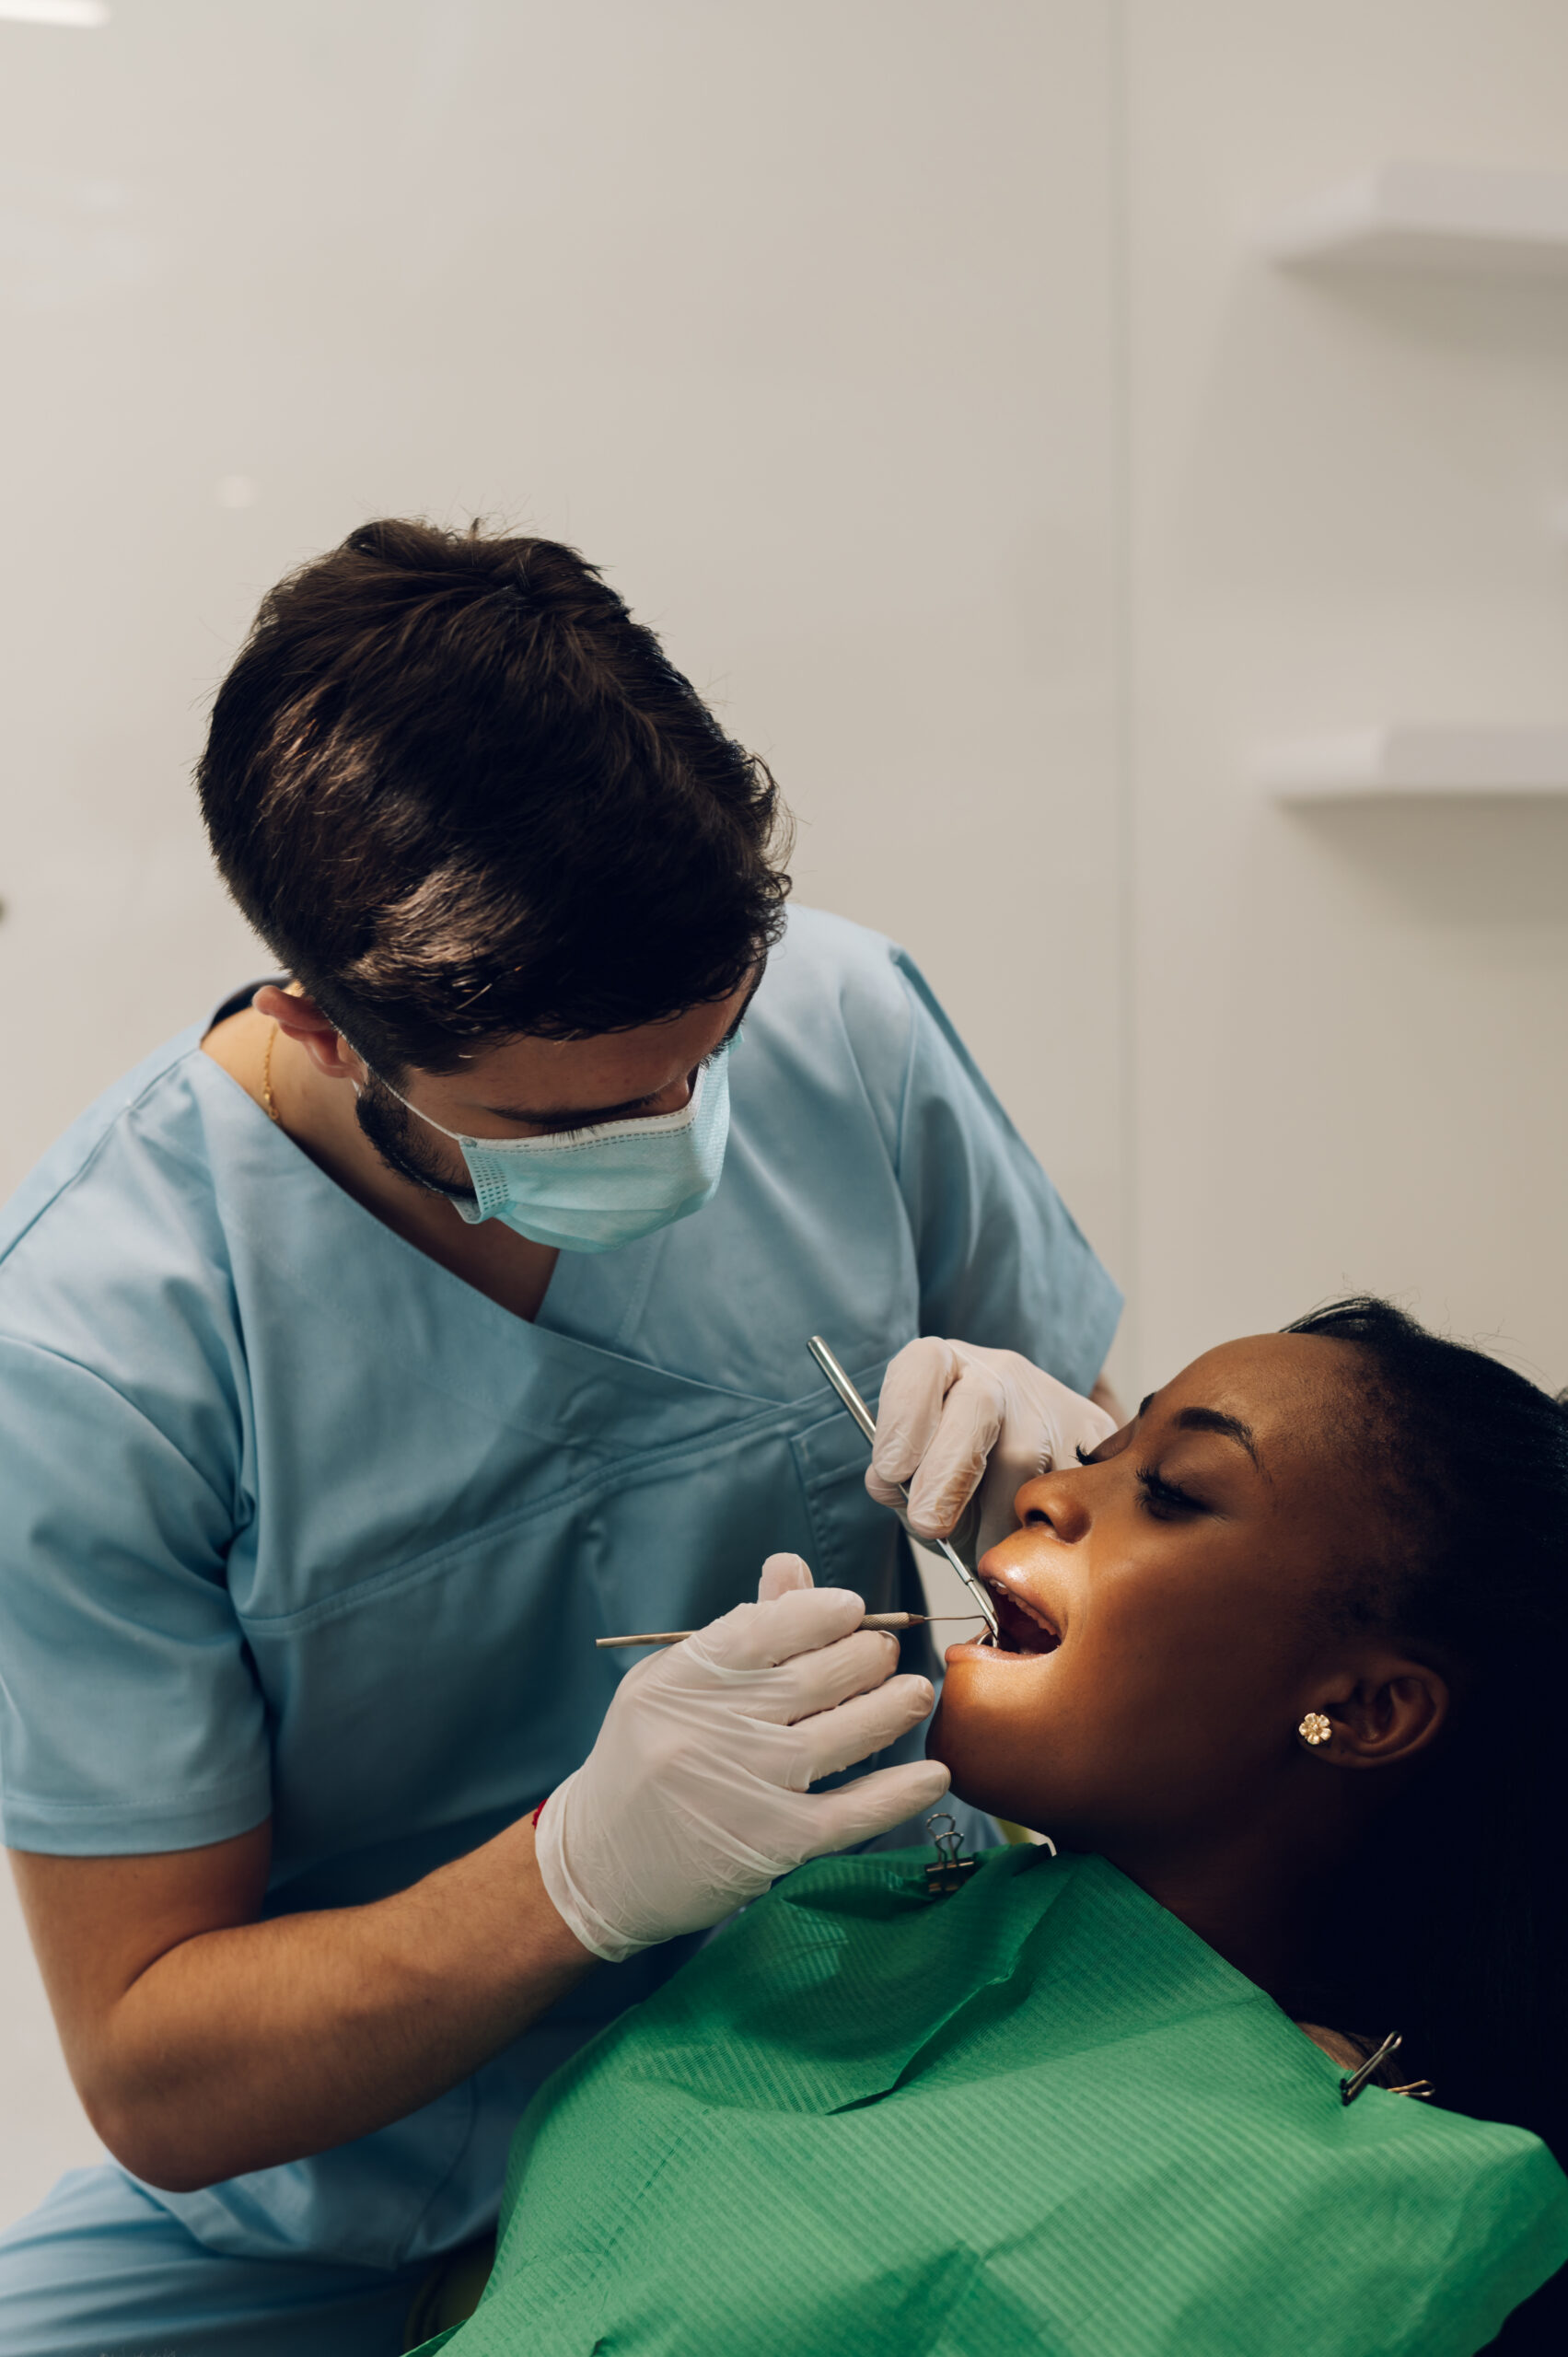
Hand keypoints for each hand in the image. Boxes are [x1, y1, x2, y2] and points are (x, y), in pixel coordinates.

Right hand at [534, 1554, 949, 1961]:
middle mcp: (709, 1729)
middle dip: (867, 1657)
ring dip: (891, 1709)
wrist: (599, 1865)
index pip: (764, 1629)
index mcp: (681, 1680)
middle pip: (813, 1678)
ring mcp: (744, 1789)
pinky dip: (897, 1793)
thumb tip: (794, 1568)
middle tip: (888, 1653)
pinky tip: (934, 1773)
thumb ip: (741, 1630)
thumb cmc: (646, 1759)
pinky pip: (849, 1812)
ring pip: (840, 1736)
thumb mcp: (674, 1684)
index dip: (820, 1612)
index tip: (852, 1608)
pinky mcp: (771, 1845)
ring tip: (916, 1692)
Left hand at [868, 1338, 1116, 1562]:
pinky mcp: (1095, 1435)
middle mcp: (998, 1373)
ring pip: (1028, 1464)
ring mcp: (1051, 1402)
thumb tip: (895, 1487)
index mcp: (941, 1366)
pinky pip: (1075, 1489)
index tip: (892, 1470)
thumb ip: (896, 1482)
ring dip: (998, 1522)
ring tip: (983, 1553)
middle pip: (978, 1409)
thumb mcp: (911, 1470)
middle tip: (930, 1525)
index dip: (904, 1419)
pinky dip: (1048, 1530)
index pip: (921, 1370)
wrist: (1027, 1450)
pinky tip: (1031, 1547)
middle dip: (948, 1474)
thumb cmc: (950, 1468)